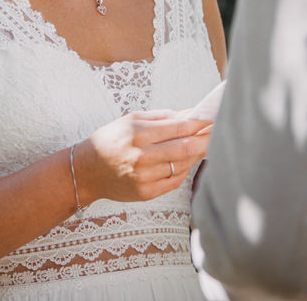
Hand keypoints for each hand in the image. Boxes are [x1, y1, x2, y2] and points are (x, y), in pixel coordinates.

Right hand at [75, 110, 210, 203]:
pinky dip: (183, 170)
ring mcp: (145, 177)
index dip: (200, 123)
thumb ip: (163, 117)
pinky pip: (175, 181)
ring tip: (202, 145)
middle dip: (207, 140)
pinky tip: (184, 162)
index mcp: (138, 133)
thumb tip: (191, 114)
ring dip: (196, 155)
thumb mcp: (132, 120)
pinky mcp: (146, 193)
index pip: (179, 127)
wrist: (86, 171)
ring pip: (183, 165)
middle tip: (220, 133)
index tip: (214, 118)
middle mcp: (142, 156)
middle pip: (186, 148)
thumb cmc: (111, 140)